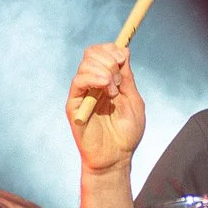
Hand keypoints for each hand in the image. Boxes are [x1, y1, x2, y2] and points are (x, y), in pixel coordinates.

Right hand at [67, 43, 144, 173]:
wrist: (117, 157)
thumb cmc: (126, 134)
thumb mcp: (133, 100)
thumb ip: (127, 77)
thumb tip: (124, 50)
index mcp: (105, 81)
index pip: (101, 53)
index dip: (111, 49)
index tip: (123, 58)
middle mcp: (91, 84)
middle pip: (91, 54)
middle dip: (109, 59)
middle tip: (119, 79)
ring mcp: (82, 94)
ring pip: (85, 64)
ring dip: (104, 72)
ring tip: (113, 92)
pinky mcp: (74, 105)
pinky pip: (78, 82)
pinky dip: (93, 79)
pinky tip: (106, 89)